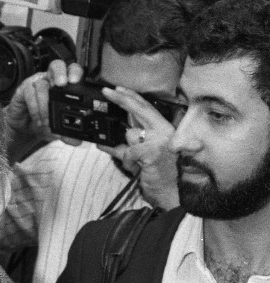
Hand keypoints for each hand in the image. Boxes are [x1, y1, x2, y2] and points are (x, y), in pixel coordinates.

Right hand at [5, 60, 82, 158]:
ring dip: (45, 103)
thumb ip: (67, 134)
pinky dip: (35, 108)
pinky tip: (38, 119)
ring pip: (42, 85)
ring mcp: (37, 83)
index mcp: (64, 85)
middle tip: (61, 85)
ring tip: (47, 120)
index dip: (75, 72)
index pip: (72, 70)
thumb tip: (76, 140)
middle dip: (60, 74)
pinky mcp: (23, 90)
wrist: (23, 128)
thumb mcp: (57, 130)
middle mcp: (51, 80)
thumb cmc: (42, 122)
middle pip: (57, 65)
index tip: (76, 81)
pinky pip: (30, 94)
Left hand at [97, 86, 180, 208]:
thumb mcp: (146, 156)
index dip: (132, 97)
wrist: (175, 193)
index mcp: (166, 130)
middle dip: (122, 98)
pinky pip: (128, 152)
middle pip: (140, 109)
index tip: (118, 89)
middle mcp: (166, 131)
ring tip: (138, 165)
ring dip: (128, 152)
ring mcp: (160, 140)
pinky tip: (138, 169)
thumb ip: (133, 143)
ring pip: (130, 134)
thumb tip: (113, 136)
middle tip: (107, 90)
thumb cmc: (162, 175)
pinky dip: (128, 163)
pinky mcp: (152, 151)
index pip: (147, 108)